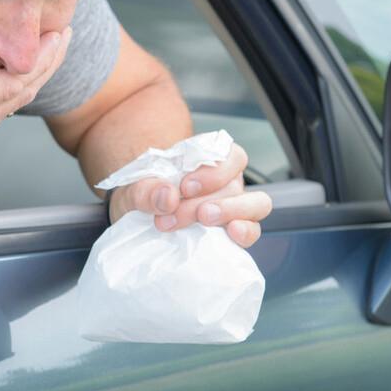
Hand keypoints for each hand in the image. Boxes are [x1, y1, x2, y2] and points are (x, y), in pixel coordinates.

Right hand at [0, 27, 71, 168]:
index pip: (11, 83)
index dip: (40, 57)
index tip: (56, 30)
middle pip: (20, 95)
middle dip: (47, 63)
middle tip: (63, 33)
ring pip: (11, 104)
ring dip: (35, 75)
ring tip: (50, 46)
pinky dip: (16, 87)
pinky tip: (18, 68)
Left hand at [108, 142, 271, 247]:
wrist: (137, 218)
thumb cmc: (144, 195)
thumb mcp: (134, 188)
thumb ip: (146, 189)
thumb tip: (167, 196)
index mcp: (208, 160)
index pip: (230, 155)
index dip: (213, 170)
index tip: (185, 186)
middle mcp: (226, 181)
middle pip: (235, 184)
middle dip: (205, 199)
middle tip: (175, 213)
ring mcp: (233, 206)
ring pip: (256, 203)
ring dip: (231, 211)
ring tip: (203, 219)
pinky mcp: (233, 232)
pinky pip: (252, 230)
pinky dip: (245, 232)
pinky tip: (231, 234)